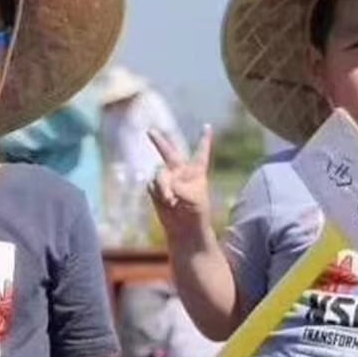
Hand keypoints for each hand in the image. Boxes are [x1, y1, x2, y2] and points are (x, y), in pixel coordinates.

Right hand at [147, 125, 215, 239]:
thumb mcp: (193, 196)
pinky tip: (165, 202)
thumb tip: (162, 183)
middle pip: (169, 153)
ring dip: (162, 186)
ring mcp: (168, 180)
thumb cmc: (196, 212)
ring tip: (170, 200)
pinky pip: (151, 185)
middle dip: (159, 142)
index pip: (200, 152)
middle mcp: (181, 173)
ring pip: (158, 173)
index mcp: (197, 171)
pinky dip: (157, 192)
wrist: (185, 230)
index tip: (207, 126)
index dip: (204, 139)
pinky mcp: (157, 190)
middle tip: (150, 131)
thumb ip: (177, 185)